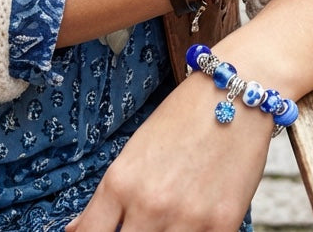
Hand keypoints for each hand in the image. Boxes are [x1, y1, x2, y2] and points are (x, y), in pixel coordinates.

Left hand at [65, 73, 269, 230]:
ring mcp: (186, 218)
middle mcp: (149, 204)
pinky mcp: (223, 225)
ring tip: (166, 216)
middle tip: (138, 221)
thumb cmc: (181, 118)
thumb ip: (109, 197)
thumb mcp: (135, 152)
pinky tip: (192, 222)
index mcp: (120, 181)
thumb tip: (78, 230)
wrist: (234, 95)